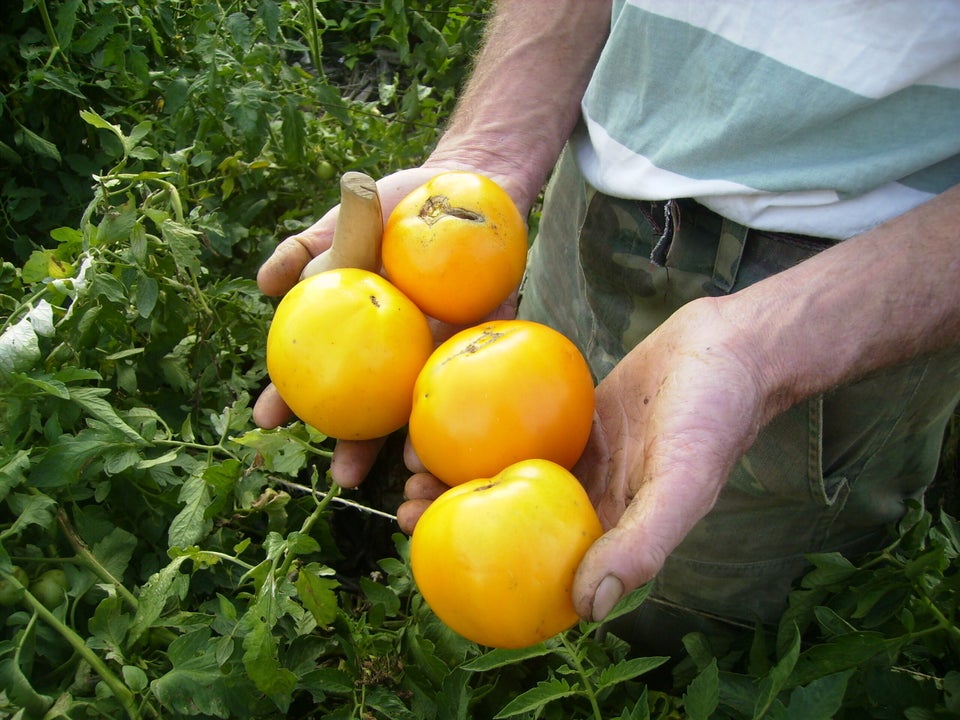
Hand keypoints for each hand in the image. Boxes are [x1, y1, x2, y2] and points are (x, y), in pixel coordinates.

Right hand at [253, 165, 523, 487]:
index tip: (267, 421)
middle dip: (357, 445)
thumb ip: (306, 247)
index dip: (291, 398)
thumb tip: (265, 283)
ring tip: (411, 470)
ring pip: (426, 404)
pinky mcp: (490, 336)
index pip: (319, 373)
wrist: (463, 183)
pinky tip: (465, 420)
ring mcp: (444, 346)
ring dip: (418, 443)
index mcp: (361, 330)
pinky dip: (470, 395)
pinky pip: (479, 372)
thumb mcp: (347, 220)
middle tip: (344, 478)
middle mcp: (400, 348)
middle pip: (374, 407)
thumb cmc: (398, 203)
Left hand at [399, 295, 770, 620]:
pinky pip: (525, 431)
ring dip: (465, 473)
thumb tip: (589, 610)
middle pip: (516, 521)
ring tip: (417, 464)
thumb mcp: (684, 483)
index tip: (435, 558)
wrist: (730, 347)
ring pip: (513, 474)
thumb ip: (642, 545)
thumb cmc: (714, 417)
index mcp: (618, 531)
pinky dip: (488, 432)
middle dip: (458, 517)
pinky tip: (451, 422)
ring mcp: (585, 459)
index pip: (546, 567)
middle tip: (407, 508)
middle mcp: (596, 500)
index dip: (490, 571)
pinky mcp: (579, 419)